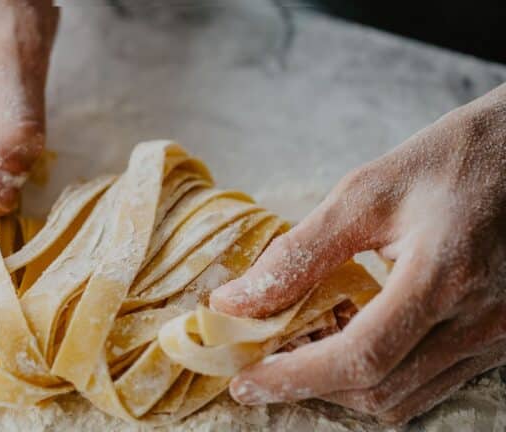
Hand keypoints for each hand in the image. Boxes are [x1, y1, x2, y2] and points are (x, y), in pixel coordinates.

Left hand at [211, 84, 505, 422]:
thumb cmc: (449, 162)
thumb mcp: (365, 194)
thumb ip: (298, 253)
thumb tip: (235, 301)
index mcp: (443, 276)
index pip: (359, 356)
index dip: (294, 377)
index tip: (244, 382)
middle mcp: (477, 321)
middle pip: (378, 390)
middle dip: (309, 387)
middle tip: (261, 364)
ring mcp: (494, 337)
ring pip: (403, 398)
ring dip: (340, 387)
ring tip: (298, 352)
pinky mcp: (496, 340)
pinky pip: (428, 384)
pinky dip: (377, 378)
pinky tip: (345, 343)